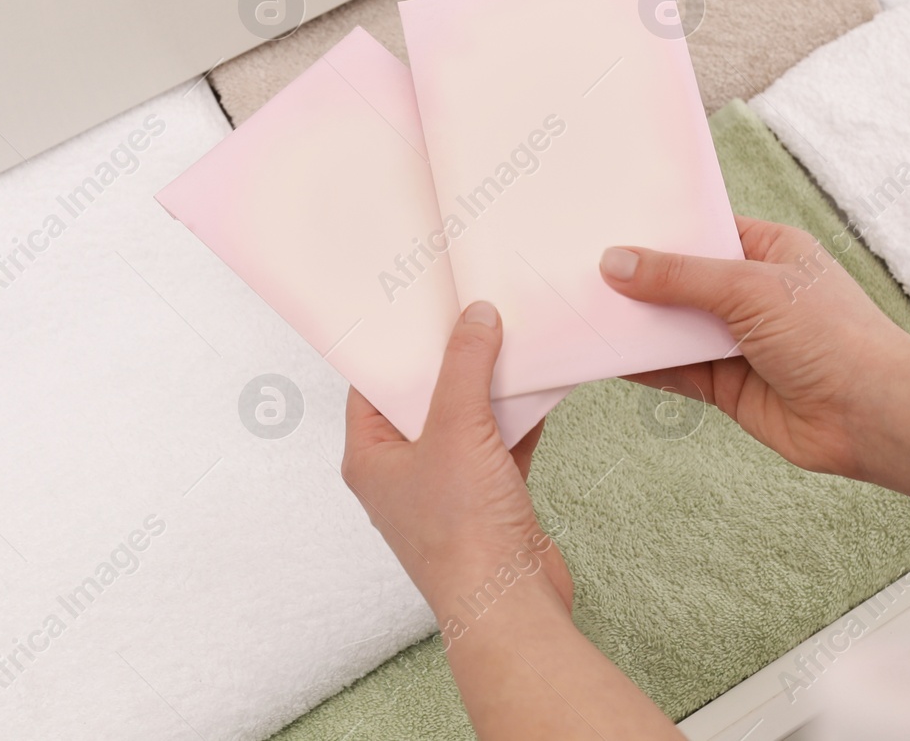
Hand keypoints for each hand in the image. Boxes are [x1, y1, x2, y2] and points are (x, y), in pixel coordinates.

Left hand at [341, 301, 572, 621]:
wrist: (510, 602)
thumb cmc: (462, 536)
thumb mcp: (457, 428)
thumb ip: (465, 366)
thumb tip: (475, 319)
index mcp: (371, 458)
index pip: (372, 385)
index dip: (396, 346)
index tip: (419, 308)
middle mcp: (404, 473)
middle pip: (424, 398)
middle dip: (451, 360)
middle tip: (471, 314)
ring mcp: (448, 488)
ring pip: (466, 420)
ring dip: (489, 388)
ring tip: (508, 339)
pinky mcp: (489, 501)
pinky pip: (501, 444)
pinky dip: (519, 418)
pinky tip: (538, 387)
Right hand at [600, 216, 909, 538]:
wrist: (871, 416)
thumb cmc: (832, 336)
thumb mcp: (749, 288)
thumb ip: (679, 277)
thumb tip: (616, 263)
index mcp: (768, 250)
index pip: (702, 231)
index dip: (658, 229)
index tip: (607, 224)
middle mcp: (752, 293)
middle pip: (681, 280)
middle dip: (638, 279)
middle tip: (579, 266)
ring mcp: (738, 340)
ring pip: (673, 326)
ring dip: (636, 323)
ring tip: (580, 307)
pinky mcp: (727, 385)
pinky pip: (674, 369)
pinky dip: (643, 363)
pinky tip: (606, 354)